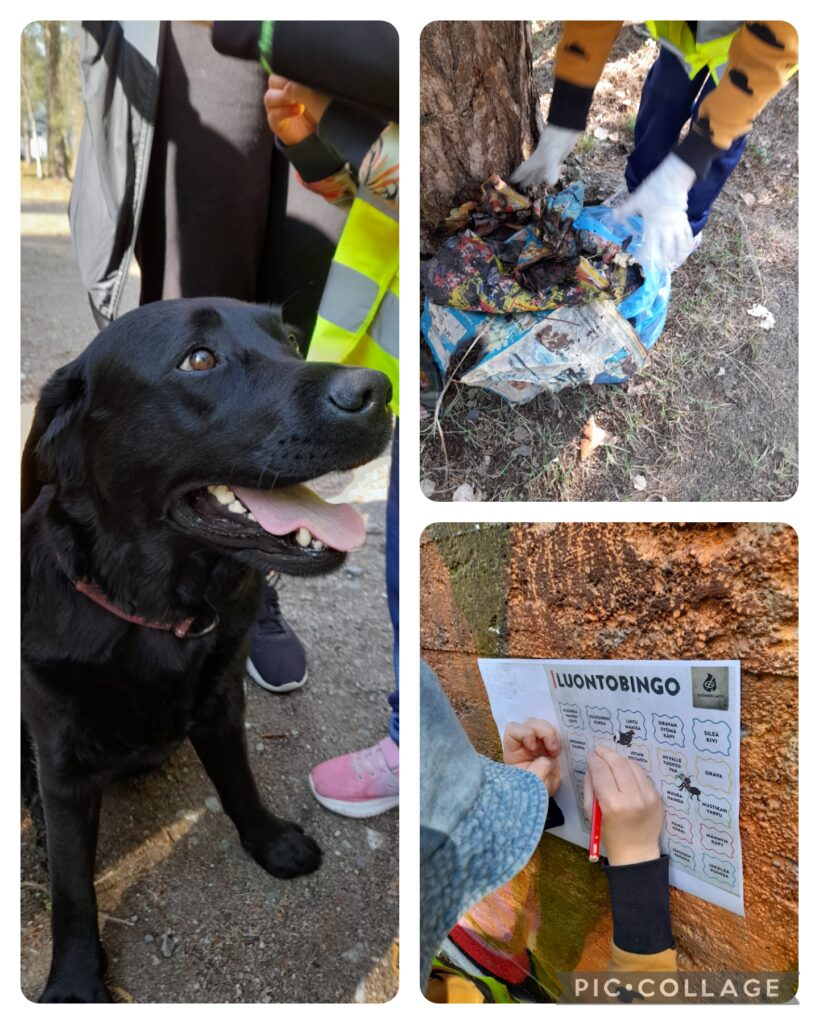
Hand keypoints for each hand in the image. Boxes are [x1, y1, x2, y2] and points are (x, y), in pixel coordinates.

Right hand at [264, 75, 329, 144]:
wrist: (321, 136)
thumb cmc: (322, 112)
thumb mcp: (316, 95)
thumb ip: (304, 85)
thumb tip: (292, 81)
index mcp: (291, 82)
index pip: (283, 69)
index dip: (288, 69)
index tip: (300, 71)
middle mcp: (282, 93)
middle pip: (273, 81)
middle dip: (284, 82)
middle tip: (298, 86)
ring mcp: (277, 108)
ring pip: (269, 97)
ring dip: (284, 97)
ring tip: (299, 100)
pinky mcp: (276, 123)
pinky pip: (273, 114)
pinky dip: (284, 111)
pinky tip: (298, 110)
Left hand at [503, 718, 561, 794]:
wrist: (542, 795)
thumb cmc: (532, 791)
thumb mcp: (533, 784)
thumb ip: (538, 771)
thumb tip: (547, 759)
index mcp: (512, 751)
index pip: (512, 730)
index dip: (524, 733)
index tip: (533, 748)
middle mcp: (522, 742)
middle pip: (529, 722)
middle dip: (543, 732)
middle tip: (552, 750)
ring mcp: (535, 741)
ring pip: (541, 724)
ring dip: (551, 734)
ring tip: (555, 751)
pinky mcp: (547, 742)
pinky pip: (552, 731)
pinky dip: (557, 737)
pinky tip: (558, 750)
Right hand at [511, 124, 579, 188]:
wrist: (565, 127)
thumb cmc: (555, 140)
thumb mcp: (552, 156)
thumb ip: (551, 170)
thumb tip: (552, 184)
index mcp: (536, 159)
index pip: (524, 168)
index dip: (518, 175)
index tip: (511, 180)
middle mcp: (541, 160)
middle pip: (531, 171)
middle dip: (526, 179)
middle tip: (521, 187)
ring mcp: (549, 158)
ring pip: (540, 170)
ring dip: (536, 177)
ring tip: (533, 184)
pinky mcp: (557, 157)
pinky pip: (550, 168)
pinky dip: (549, 173)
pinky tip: (552, 176)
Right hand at [583, 747, 661, 865]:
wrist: (637, 852)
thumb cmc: (609, 834)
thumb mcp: (591, 813)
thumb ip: (590, 787)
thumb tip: (592, 766)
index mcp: (612, 804)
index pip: (601, 771)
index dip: (594, 760)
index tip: (591, 757)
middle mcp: (632, 797)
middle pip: (618, 764)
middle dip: (606, 754)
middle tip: (599, 751)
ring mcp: (647, 796)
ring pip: (632, 765)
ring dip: (619, 760)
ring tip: (611, 761)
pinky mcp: (656, 796)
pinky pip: (642, 775)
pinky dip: (631, 770)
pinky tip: (625, 772)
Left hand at [614, 152, 696, 271]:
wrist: (672, 180)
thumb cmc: (653, 190)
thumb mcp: (636, 200)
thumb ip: (625, 210)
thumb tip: (613, 215)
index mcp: (652, 226)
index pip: (648, 247)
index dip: (645, 256)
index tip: (640, 261)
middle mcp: (666, 229)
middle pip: (666, 250)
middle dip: (663, 261)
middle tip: (659, 269)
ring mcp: (676, 225)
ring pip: (679, 245)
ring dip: (676, 256)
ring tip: (674, 264)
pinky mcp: (684, 219)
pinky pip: (688, 234)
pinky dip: (687, 243)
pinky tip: (686, 249)